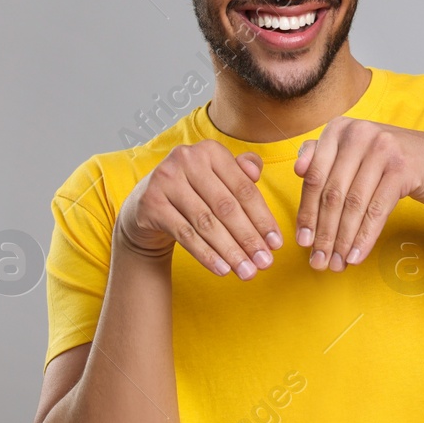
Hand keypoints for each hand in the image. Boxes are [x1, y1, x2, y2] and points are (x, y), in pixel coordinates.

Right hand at [115, 140, 283, 279]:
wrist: (147, 206)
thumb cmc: (195, 191)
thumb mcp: (219, 177)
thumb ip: (243, 172)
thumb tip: (256, 173)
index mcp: (210, 150)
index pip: (244, 189)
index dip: (263, 219)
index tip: (276, 244)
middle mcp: (186, 159)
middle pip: (226, 207)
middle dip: (249, 239)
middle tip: (265, 263)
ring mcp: (165, 180)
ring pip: (206, 223)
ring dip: (230, 251)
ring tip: (247, 272)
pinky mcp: (150, 204)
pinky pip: (185, 235)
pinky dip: (206, 254)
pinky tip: (222, 270)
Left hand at [293, 117, 423, 270]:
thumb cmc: (387, 161)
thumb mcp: (354, 152)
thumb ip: (323, 157)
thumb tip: (296, 170)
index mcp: (339, 128)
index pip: (314, 177)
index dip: (306, 212)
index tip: (302, 241)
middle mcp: (359, 133)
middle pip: (332, 193)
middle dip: (324, 233)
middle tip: (318, 261)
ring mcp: (382, 148)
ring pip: (353, 204)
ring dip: (343, 240)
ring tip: (337, 263)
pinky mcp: (402, 167)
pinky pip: (377, 210)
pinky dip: (364, 237)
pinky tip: (357, 256)